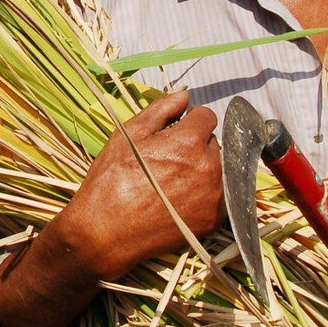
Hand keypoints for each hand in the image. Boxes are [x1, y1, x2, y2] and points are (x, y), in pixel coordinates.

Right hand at [55, 89, 224, 280]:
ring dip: (203, 168)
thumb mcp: (129, 133)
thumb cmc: (112, 180)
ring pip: (219, 168)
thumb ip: (162, 109)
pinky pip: (221, 195)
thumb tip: (185, 95)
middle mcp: (209, 167)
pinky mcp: (215, 218)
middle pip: (213, 142)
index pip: (206, 116)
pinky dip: (207, 193)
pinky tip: (182, 198)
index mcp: (189, 141)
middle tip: (169, 160)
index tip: (174, 132)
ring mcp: (215, 196)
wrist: (106, 231)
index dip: (188, 121)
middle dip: (196, 145)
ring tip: (174, 181)